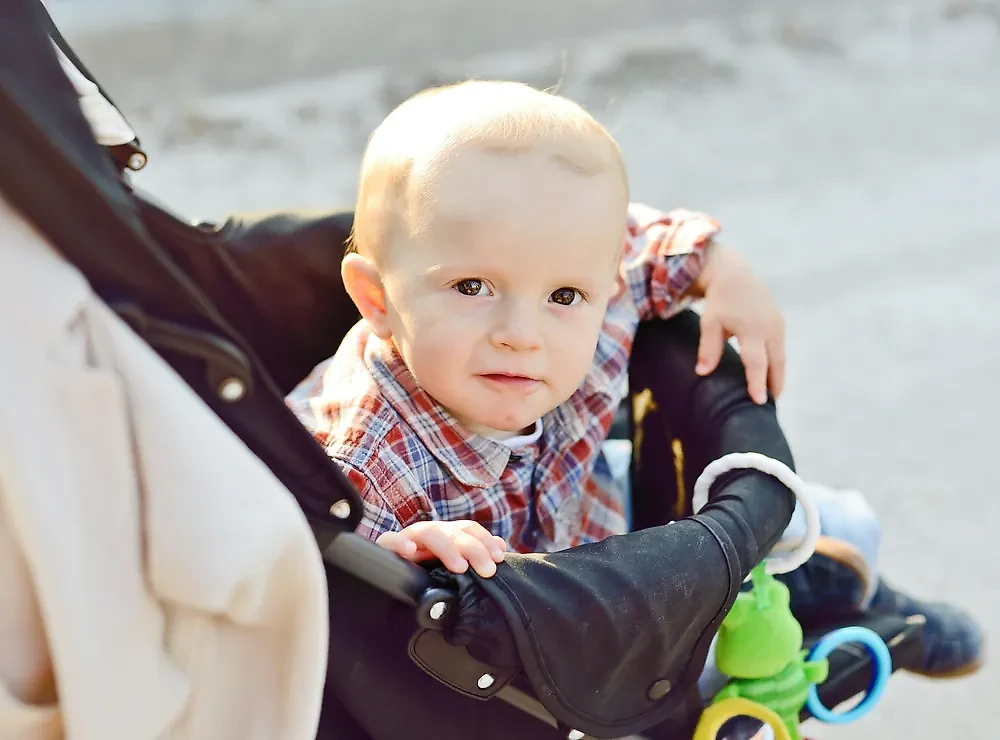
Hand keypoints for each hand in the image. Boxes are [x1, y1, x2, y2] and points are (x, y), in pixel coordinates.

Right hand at [376, 520, 507, 576]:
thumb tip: (501, 545)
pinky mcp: (387, 547)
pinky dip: (400, 543)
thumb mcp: (453, 563)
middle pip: (454, 532)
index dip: (485, 541)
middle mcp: (430, 532)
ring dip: (447, 548)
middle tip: (487, 570)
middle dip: (474, 549)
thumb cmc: (426, 569)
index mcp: (447, 534)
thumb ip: (476, 553)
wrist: (391, 573)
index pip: (469, 529)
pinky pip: (390, 541)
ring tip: (460, 567)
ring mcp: (409, 538)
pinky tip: (410, 552)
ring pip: (429, 533)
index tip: (498, 558)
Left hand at [693, 244, 785, 403]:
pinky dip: (777, 365)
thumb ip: (708, 348)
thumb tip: (702, 373)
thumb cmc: (719, 302)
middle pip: (776, 363)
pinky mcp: (779, 324)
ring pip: (780, 358)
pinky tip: (772, 377)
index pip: (756, 361)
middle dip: (774, 385)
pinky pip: (780, 349)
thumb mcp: (710, 323)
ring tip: (772, 396)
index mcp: (751, 329)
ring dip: (778, 377)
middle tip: (770, 406)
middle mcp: (769, 328)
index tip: (759, 401)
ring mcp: (777, 325)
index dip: (758, 382)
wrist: (735, 276)